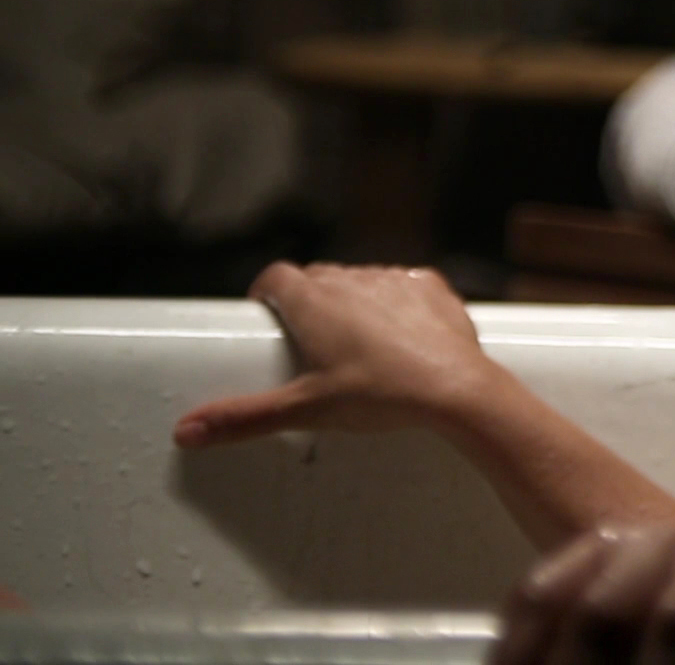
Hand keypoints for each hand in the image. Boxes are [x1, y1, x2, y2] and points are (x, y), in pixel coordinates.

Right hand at [173, 262, 500, 446]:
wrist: (456, 388)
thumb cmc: (382, 396)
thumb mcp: (306, 410)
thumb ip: (244, 417)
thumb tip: (185, 431)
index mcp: (314, 301)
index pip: (275, 277)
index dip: (267, 293)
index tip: (265, 314)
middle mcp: (351, 280)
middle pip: (317, 277)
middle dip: (308, 300)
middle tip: (309, 338)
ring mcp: (393, 279)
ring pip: (360, 280)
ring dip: (353, 300)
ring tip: (356, 341)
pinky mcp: (429, 285)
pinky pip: (403, 284)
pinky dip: (396, 301)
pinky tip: (400, 331)